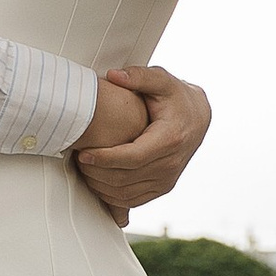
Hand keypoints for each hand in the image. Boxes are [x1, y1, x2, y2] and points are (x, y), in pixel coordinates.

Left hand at [75, 63, 210, 222]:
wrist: (197, 118)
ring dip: (100, 185)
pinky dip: (111, 195)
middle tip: (77, 158)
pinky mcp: (163, 188)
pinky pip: (133, 200)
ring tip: (83, 168)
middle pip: (126, 178)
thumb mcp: (161, 80)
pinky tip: (97, 180)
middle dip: (96, 172)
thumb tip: (114, 75)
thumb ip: (139, 76)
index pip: (133, 157)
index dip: (105, 158)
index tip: (84, 153)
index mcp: (170, 139)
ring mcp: (168, 179)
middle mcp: (171, 164)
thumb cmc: (176, 98)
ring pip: (127, 194)